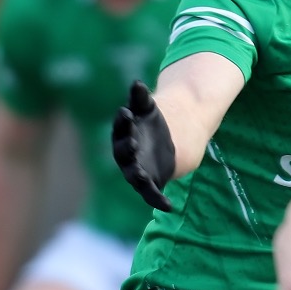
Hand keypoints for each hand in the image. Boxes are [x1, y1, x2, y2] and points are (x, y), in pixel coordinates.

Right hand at [112, 81, 175, 211]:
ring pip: (133, 175)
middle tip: (133, 142)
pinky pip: (150, 193)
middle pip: (123, 152)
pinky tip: (168, 206)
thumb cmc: (153, 121)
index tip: (127, 112)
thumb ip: (142, 98)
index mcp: (124, 133)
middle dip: (127, 148)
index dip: (123, 121)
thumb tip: (137, 83)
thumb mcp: (149, 108)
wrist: (170, 138)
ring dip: (136, 176)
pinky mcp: (149, 183)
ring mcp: (135, 170)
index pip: (120, 127)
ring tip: (141, 175)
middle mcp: (125, 154)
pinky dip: (157, 200)